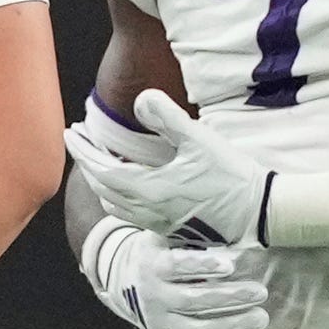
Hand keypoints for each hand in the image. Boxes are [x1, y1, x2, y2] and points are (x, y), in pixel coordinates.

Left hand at [65, 90, 269, 245]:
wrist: (258, 215)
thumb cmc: (231, 177)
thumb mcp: (200, 140)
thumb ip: (167, 117)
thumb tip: (140, 99)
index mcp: (148, 189)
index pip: (101, 169)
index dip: (82, 150)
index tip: (69, 132)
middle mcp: (146, 210)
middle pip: (102, 187)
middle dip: (86, 162)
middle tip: (78, 139)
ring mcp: (156, 222)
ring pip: (113, 203)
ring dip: (99, 180)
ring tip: (97, 159)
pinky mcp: (168, 228)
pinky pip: (128, 213)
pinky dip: (116, 195)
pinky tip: (125, 185)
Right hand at [107, 231, 270, 328]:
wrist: (131, 282)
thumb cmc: (164, 253)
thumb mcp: (168, 236)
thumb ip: (189, 232)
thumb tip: (228, 221)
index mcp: (152, 264)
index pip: (175, 266)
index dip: (202, 266)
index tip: (230, 264)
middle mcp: (152, 296)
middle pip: (191, 300)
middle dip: (229, 297)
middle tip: (260, 291)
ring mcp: (158, 322)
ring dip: (232, 325)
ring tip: (261, 317)